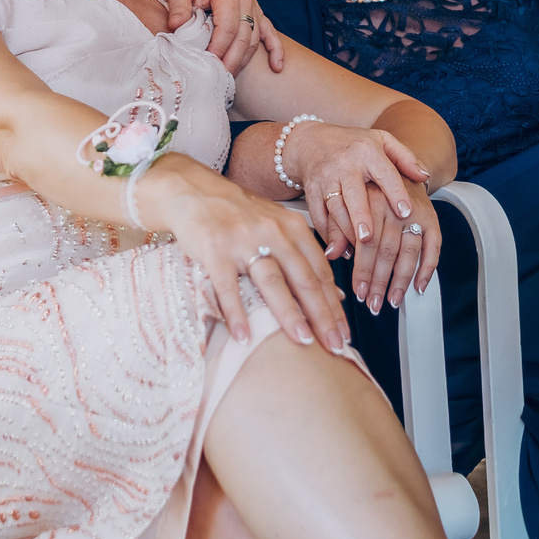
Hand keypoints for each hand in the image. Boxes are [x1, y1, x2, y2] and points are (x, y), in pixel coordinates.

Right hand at [135, 158, 350, 349]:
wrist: (194, 192)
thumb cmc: (239, 216)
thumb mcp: (277, 228)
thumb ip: (304, 257)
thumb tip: (335, 295)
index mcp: (292, 228)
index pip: (320, 271)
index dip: (334, 305)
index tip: (344, 333)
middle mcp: (272, 232)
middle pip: (304, 279)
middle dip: (322, 316)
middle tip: (336, 346)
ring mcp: (243, 241)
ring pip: (272, 282)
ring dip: (290, 315)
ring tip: (304, 342)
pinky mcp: (214, 250)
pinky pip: (227, 286)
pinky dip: (236, 313)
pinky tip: (244, 337)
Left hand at [164, 0, 284, 75]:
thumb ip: (179, 8)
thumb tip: (177, 27)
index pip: (228, 27)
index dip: (219, 48)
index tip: (208, 63)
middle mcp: (246, 0)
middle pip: (243, 37)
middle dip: (232, 60)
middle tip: (219, 78)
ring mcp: (253, 7)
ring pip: (254, 39)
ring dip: (244, 60)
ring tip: (231, 77)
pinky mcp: (256, 13)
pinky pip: (270, 32)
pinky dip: (276, 50)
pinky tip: (276, 67)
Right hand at [284, 120, 440, 311]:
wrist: (311, 141)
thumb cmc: (352, 144)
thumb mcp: (382, 141)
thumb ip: (405, 158)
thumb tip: (425, 176)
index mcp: (367, 152)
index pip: (384, 173)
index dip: (395, 193)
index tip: (406, 212)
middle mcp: (345, 165)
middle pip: (353, 194)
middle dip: (360, 216)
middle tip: (368, 238)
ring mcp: (325, 178)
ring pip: (334, 208)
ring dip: (343, 231)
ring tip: (356, 250)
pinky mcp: (310, 192)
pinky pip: (318, 215)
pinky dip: (327, 234)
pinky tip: (338, 248)